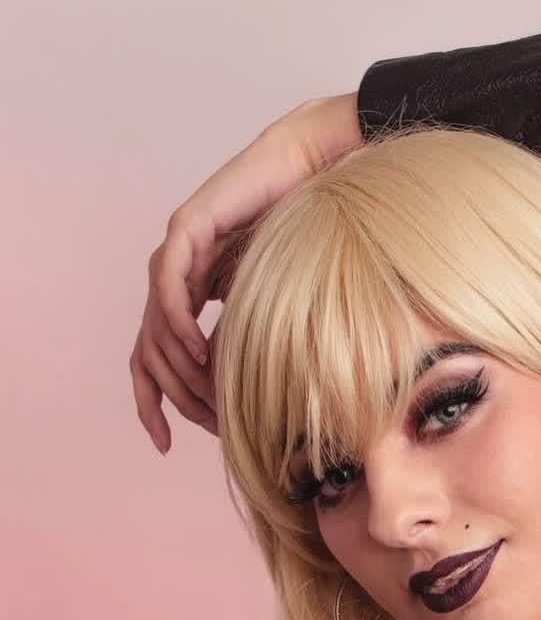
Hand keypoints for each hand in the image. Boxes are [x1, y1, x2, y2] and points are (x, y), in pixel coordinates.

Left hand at [130, 95, 361, 454]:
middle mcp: (176, 278)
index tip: (165, 445)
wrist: (316, 174)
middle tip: (205, 423)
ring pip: (153, 325)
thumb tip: (252, 407)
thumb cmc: (309, 239)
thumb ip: (252, 348)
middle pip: (145, 351)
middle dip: (168, 396)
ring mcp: (177, 252)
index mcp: (191, 299)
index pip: (153, 359)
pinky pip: (167, 285)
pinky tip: (199, 350)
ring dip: (177, 364)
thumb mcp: (277, 313)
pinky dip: (176, 322)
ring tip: (208, 388)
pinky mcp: (187, 228)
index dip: (152, 404)